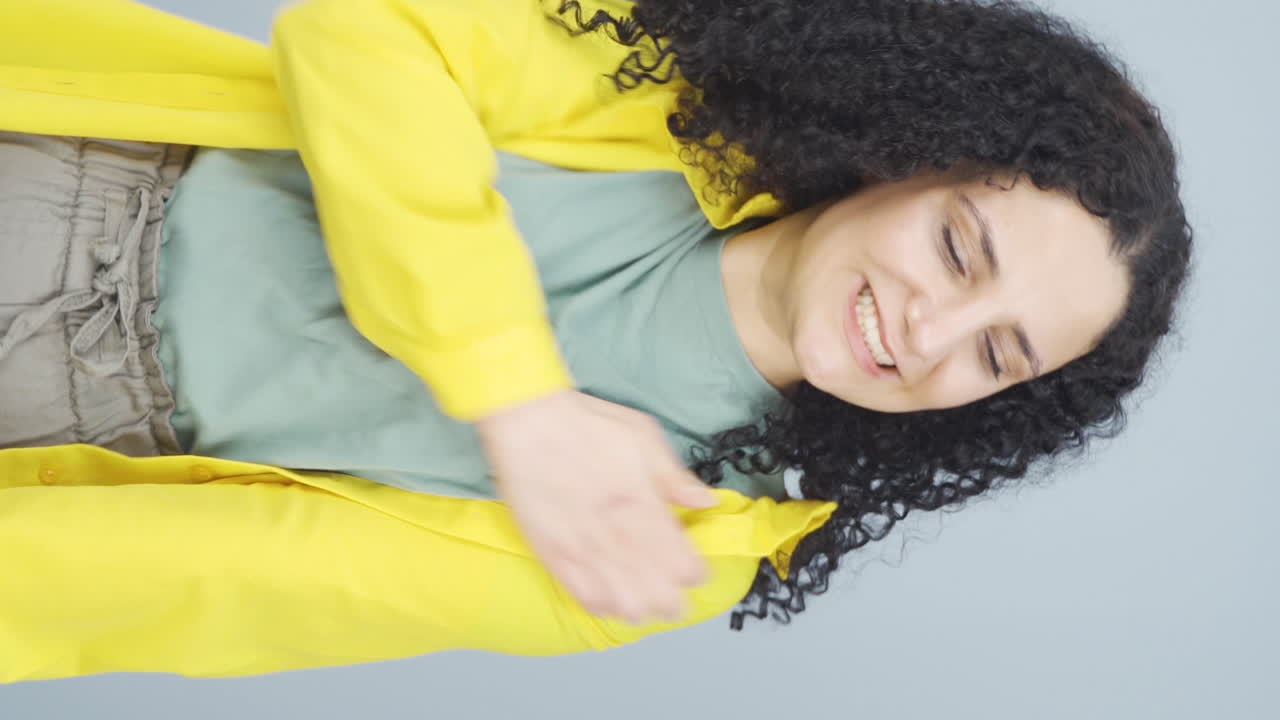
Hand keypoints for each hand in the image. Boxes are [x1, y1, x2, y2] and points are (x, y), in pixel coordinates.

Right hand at [476, 389, 717, 624]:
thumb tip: (706, 502)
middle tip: (673, 590)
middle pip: (660, 597)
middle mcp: (618, 537)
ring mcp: (584, 551)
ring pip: (626, 606)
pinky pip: (586, 599)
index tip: (692, 566)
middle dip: (673, 600)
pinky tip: (610, 596)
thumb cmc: (587, 425)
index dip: (695, 573)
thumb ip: (676, 477)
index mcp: (645, 508)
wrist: (529, 424)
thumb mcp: (644, 436)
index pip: (685, 567)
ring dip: (641, 606)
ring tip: (642, 596)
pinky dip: (605, 605)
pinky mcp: (553, 556)